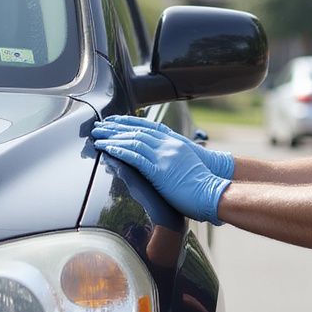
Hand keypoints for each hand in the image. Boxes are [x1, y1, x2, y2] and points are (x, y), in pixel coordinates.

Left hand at [92, 115, 234, 178]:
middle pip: (138, 131)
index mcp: (175, 142)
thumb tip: (164, 162)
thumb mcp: (189, 162)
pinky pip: (136, 157)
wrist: (214, 191)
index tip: (114, 120)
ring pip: (134, 141)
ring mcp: (164, 156)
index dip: (129, 122)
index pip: (148, 127)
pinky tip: (108, 149)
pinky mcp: (159, 170)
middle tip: (99, 126)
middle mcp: (169, 145)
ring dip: (113, 138)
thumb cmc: (204, 182)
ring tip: (98, 137)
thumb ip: (175, 157)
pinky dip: (120, 151)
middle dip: (116, 128)